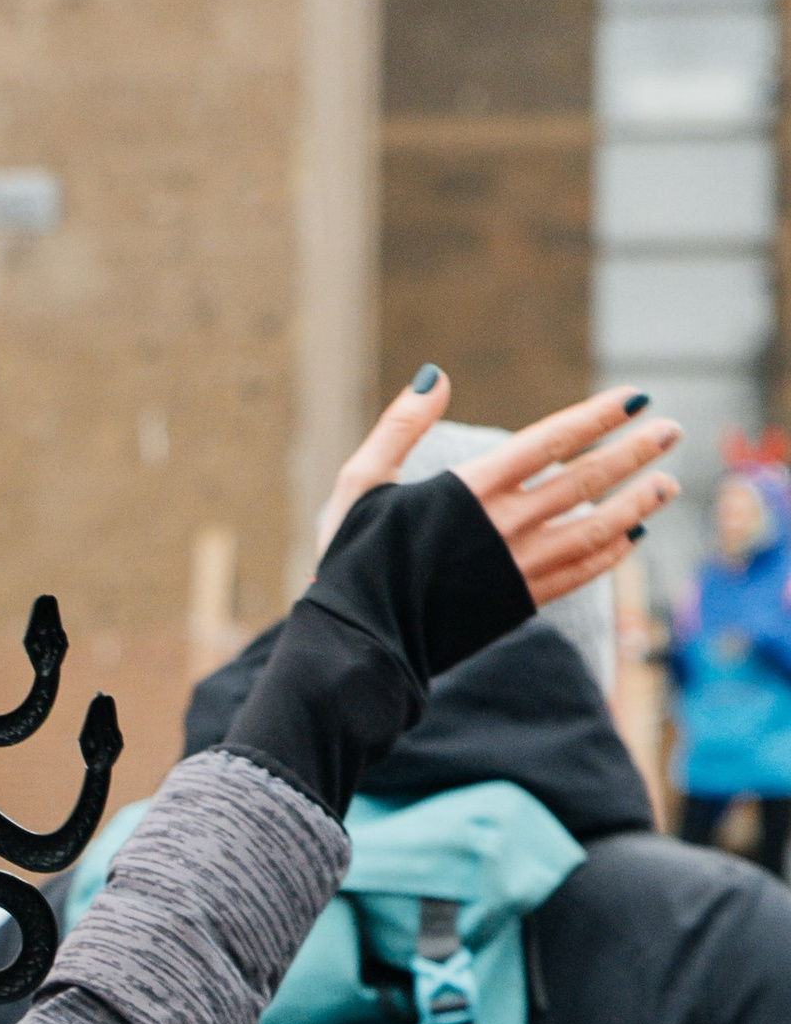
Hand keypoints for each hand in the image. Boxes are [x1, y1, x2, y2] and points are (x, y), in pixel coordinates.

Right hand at [319, 368, 679, 603]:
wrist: (357, 646)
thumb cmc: (351, 563)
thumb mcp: (360, 485)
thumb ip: (400, 427)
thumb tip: (437, 376)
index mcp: (468, 490)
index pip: (551, 441)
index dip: (597, 417)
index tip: (635, 398)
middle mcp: (503, 526)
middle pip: (585, 480)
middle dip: (634, 452)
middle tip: (672, 431)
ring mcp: (516, 568)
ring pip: (594, 529)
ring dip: (636, 504)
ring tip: (667, 485)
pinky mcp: (518, 604)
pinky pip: (579, 574)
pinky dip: (610, 553)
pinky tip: (631, 538)